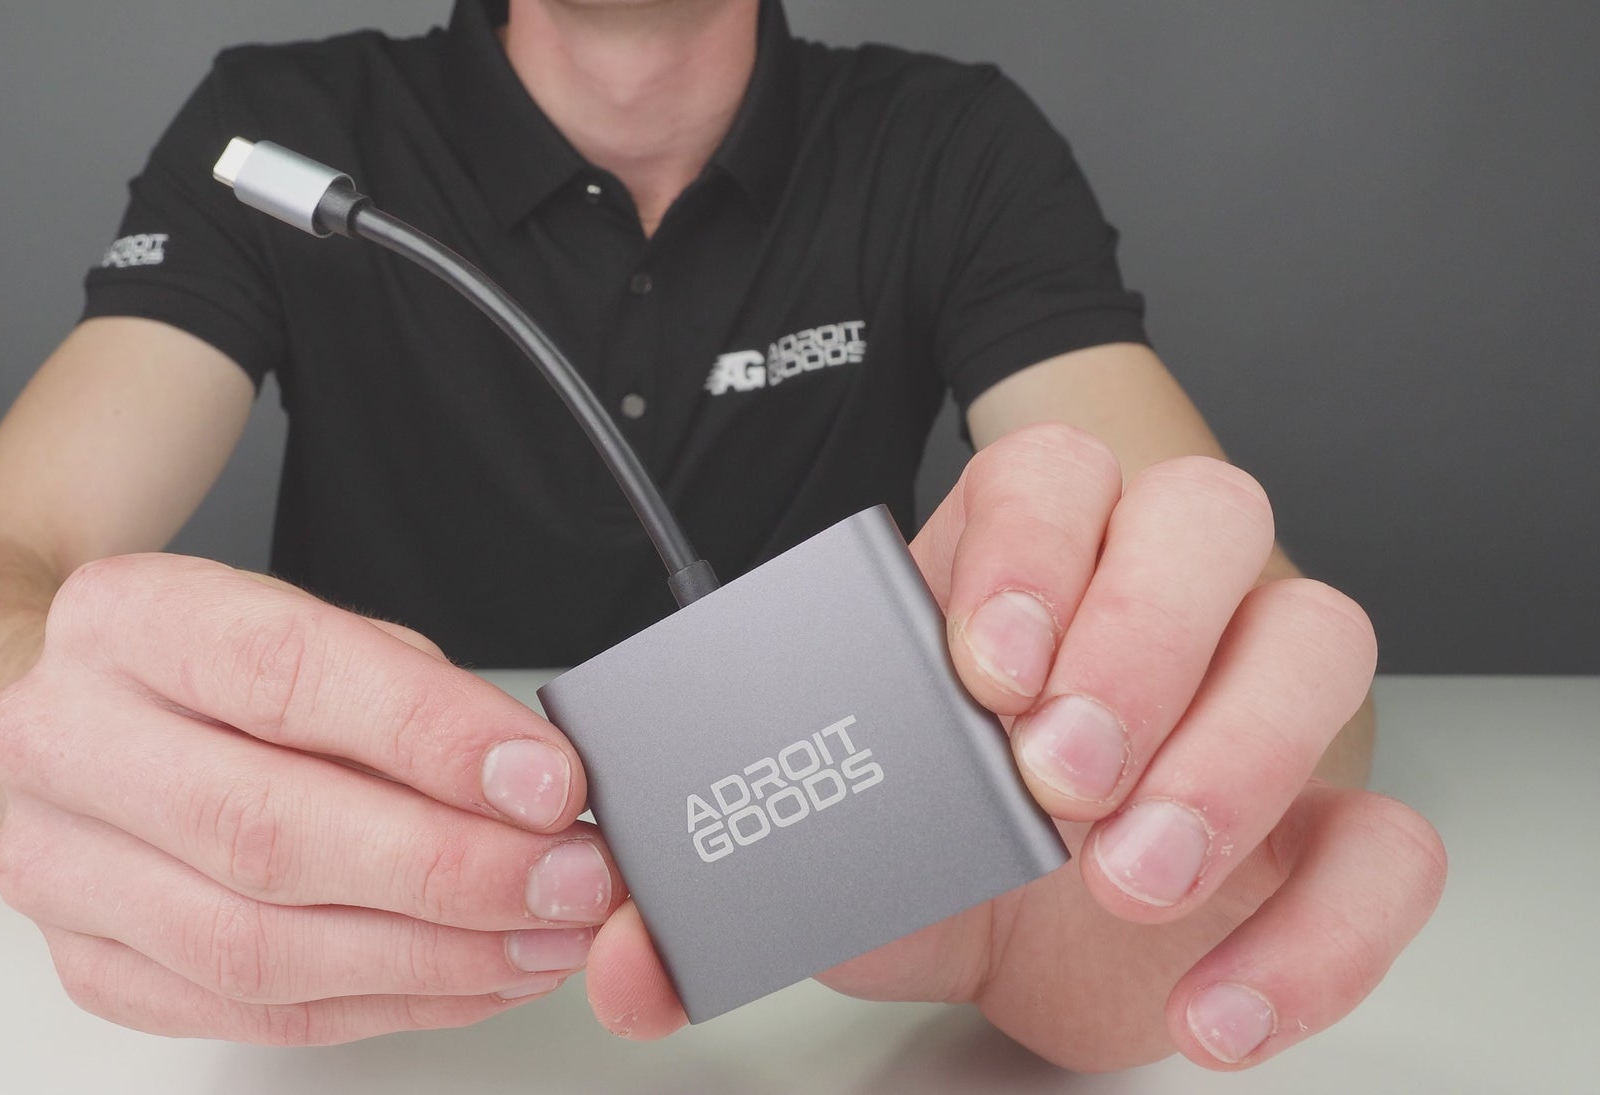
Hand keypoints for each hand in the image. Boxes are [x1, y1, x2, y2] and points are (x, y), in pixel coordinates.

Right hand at [0, 555, 622, 1043]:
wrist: (89, 721)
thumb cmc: (219, 675)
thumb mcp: (319, 633)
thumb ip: (414, 699)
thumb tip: (534, 791)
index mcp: (125, 620)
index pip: (283, 676)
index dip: (429, 736)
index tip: (544, 782)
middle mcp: (62, 739)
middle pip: (265, 832)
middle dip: (447, 869)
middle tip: (566, 881)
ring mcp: (57, 865)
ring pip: (256, 947)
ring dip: (428, 957)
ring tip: (540, 939)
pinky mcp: (89, 964)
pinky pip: (254, 1011)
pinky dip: (384, 1003)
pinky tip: (471, 976)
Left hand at [586, 424, 1446, 1070]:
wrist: (1025, 953)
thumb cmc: (929, 858)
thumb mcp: (818, 861)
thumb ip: (709, 898)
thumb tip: (624, 953)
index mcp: (1017, 573)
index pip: (1055, 470)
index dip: (1034, 541)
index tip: (984, 661)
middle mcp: (1152, 608)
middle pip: (1206, 516)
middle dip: (1134, 633)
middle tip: (1052, 771)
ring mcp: (1256, 705)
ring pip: (1320, 634)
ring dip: (1235, 750)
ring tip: (1126, 872)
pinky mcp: (1326, 831)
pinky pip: (1389, 845)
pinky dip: (1320, 931)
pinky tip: (1214, 1005)